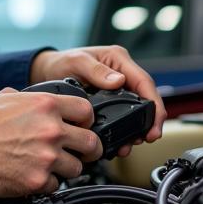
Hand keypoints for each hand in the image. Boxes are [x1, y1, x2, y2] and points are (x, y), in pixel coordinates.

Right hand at [0, 87, 101, 196]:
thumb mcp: (6, 97)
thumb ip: (31, 99)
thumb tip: (39, 102)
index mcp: (46, 105)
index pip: (87, 111)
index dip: (87, 121)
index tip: (83, 127)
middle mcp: (50, 130)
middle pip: (91, 143)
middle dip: (88, 149)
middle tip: (81, 152)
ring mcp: (46, 157)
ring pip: (77, 168)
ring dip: (66, 168)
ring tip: (49, 164)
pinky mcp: (36, 181)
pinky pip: (55, 186)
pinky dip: (47, 183)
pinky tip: (33, 174)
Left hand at [29, 45, 166, 155]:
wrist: (48, 72)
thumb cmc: (61, 62)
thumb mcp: (77, 62)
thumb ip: (96, 70)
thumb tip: (118, 81)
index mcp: (119, 59)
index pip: (144, 82)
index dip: (154, 104)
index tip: (154, 124)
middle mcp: (122, 73)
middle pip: (146, 98)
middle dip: (149, 120)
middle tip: (147, 138)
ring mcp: (118, 87)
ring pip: (137, 109)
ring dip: (138, 128)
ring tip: (131, 144)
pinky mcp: (111, 99)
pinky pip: (124, 114)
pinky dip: (125, 129)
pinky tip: (122, 141)